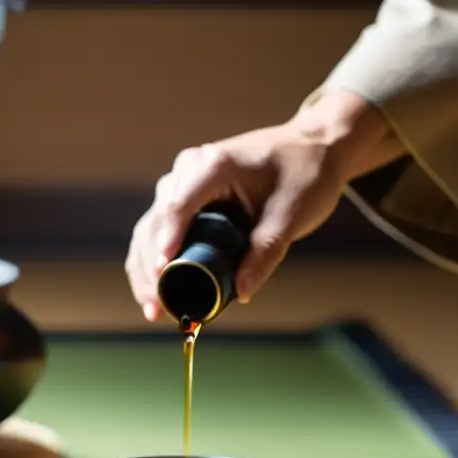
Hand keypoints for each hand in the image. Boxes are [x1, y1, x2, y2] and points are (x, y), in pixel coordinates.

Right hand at [125, 89, 399, 320]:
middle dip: (150, 269)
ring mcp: (183, 183)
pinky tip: (154, 292)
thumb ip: (265, 252)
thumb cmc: (304, 174)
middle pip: (156, 221)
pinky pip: (159, 230)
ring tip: (152, 308)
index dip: (165, 242)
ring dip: (145, 269)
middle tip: (156, 308)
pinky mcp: (185, 198)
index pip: (178, 207)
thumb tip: (242, 293)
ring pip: (150, 228)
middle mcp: (190, 170)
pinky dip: (154, 261)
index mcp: (215, 166)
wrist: (311, 149)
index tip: (160, 274)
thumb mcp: (291, 215)